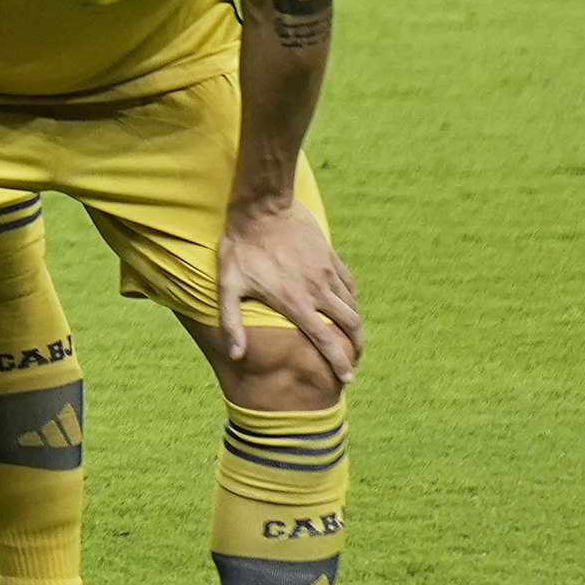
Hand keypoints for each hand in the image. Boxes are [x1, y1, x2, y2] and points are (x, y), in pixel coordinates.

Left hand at [215, 195, 364, 389]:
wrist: (262, 207)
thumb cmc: (241, 247)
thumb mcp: (228, 286)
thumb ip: (232, 323)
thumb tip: (236, 355)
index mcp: (295, 301)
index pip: (326, 340)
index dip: (339, 361)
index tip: (346, 377)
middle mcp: (317, 289)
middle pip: (350, 325)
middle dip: (356, 346)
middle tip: (354, 359)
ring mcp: (326, 271)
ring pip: (352, 304)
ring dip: (354, 324)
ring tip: (351, 336)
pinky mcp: (330, 255)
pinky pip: (348, 283)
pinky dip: (351, 298)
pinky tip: (346, 304)